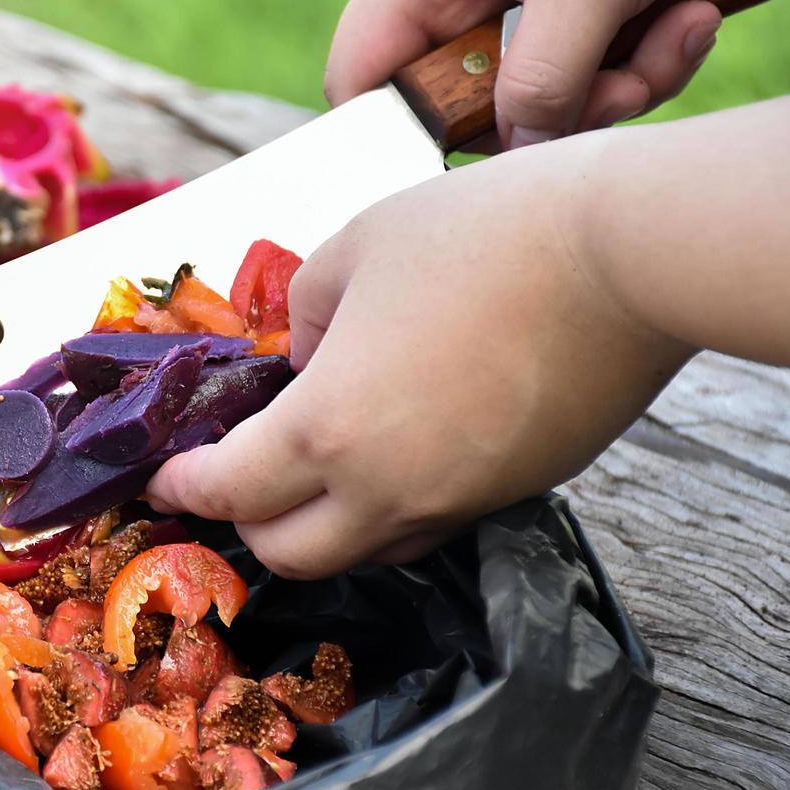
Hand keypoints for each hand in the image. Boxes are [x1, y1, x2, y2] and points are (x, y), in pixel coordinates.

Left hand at [145, 133, 693, 577]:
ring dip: (319, 525)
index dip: (182, 490)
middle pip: (291, 554)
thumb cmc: (481, 234)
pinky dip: (387, 510)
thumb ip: (303, 317)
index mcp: (328, 431)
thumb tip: (301, 361)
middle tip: (232, 474)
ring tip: (309, 467)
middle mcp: (390, 491)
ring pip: (364, 552)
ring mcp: (459, 503)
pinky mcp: (514, 495)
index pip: (229, 492)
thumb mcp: (354, 250)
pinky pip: (427, 526)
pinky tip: (391, 452)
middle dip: (246, 522)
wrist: (627, 255)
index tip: (162, 481)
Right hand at [325, 0, 735, 147]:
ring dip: (618, 85)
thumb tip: (522, 146)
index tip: (461, 158)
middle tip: (615, 94)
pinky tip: (693, 18)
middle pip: (468, 95)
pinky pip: (588, 65)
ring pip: (539, 88)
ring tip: (681, 32)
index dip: (397, 131)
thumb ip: (544, 80)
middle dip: (550, 109)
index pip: (363, 74)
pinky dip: (645, 57)